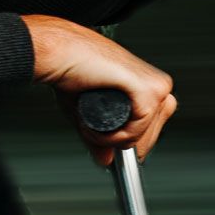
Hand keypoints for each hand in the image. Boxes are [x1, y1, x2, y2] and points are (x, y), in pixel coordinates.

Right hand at [23, 14, 178, 164]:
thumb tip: (106, 160)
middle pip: (150, 136)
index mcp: (147, 85)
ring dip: (112, 139)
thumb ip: (102, 137)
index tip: (111, 148)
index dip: (130, 141)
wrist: (58, 53)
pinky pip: (136, 132)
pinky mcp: (149, 91)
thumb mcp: (89, 114)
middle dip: (121, 142)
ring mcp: (156, 86)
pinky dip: (113, 136)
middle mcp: (156, 84)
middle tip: (95, 133)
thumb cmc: (70, 71)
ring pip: (142, 136)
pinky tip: (97, 123)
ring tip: (90, 123)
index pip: (153, 128)